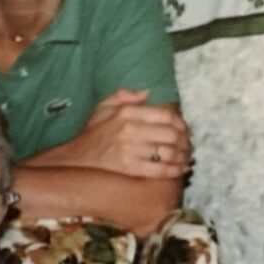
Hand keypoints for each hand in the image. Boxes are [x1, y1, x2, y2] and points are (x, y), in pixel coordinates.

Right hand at [67, 89, 191, 176]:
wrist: (75, 159)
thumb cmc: (92, 134)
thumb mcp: (103, 108)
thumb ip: (124, 95)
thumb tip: (147, 92)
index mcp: (127, 113)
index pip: (167, 116)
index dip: (182, 124)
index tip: (185, 130)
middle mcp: (130, 130)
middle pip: (172, 135)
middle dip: (185, 142)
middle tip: (188, 146)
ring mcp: (130, 150)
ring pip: (169, 153)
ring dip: (183, 157)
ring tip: (186, 158)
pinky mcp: (130, 168)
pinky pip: (160, 169)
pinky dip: (174, 170)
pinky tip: (179, 170)